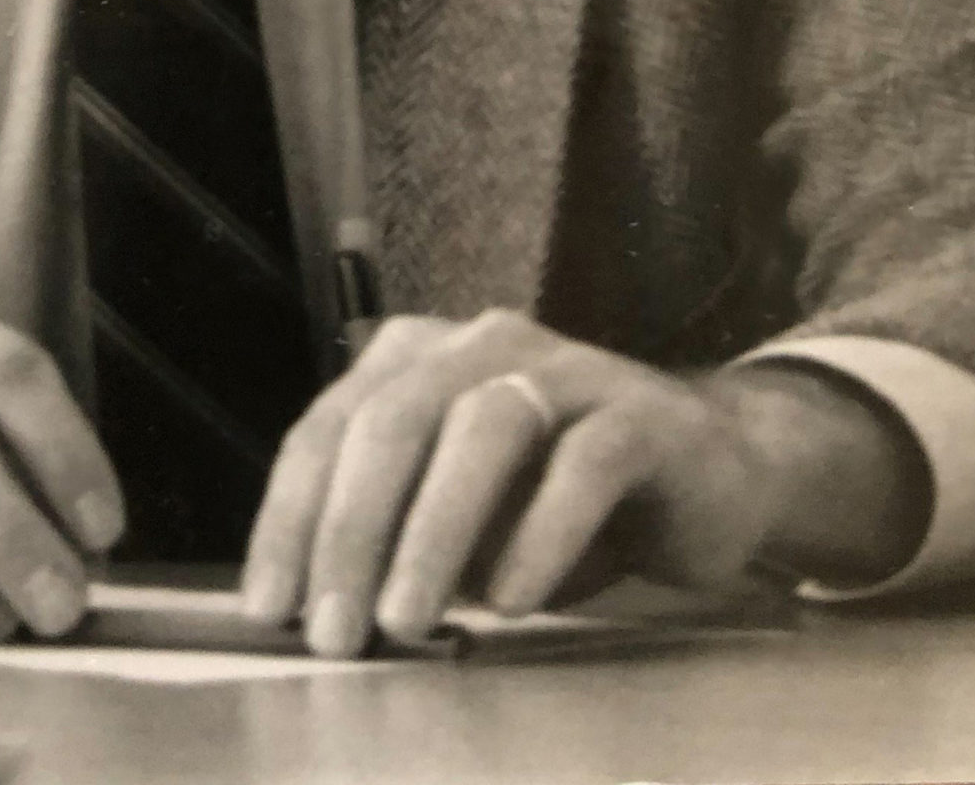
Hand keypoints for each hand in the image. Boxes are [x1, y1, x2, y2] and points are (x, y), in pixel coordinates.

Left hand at [240, 311, 929, 656]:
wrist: (707, 470)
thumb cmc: (555, 501)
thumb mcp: (458, 522)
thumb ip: (394, 541)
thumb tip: (315, 610)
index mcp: (419, 358)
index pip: (331, 427)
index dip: (291, 516)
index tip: (268, 607)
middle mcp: (483, 344)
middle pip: (395, 419)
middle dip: (351, 529)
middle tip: (332, 629)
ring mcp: (567, 369)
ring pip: (484, 428)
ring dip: (434, 531)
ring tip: (407, 619)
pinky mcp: (642, 414)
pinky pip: (583, 463)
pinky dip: (539, 533)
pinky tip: (511, 599)